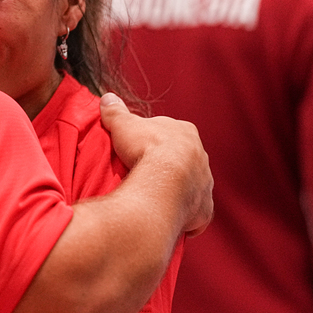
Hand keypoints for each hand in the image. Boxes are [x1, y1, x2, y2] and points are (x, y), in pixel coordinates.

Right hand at [99, 93, 213, 236]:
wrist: (163, 182)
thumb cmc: (145, 148)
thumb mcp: (123, 124)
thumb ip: (116, 111)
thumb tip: (107, 97)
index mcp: (186, 133)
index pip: (172, 133)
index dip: (156, 139)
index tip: (142, 147)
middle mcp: (201, 157)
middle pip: (185, 159)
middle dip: (170, 164)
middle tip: (147, 172)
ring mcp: (204, 184)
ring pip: (191, 185)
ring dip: (177, 189)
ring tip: (155, 195)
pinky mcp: (203, 208)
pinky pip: (195, 211)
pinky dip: (184, 213)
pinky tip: (168, 215)